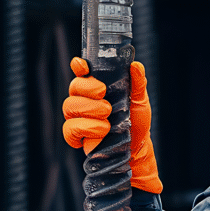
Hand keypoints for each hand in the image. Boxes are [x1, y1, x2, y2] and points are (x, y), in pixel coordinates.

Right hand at [62, 57, 162, 192]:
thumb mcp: (140, 100)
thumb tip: (136, 65)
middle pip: (74, 87)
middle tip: (105, 97)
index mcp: (97, 87)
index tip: (82, 65)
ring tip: (108, 117)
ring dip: (90, 110)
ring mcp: (78, 117)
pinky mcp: (77, 135)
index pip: (82, 72)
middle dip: (88, 90)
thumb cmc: (136, 120)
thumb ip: (138, 83)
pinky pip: (69, 128)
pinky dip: (86, 128)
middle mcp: (85, 99)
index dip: (79, 67)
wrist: (137, 146)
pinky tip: (101, 131)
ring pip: (69, 106)